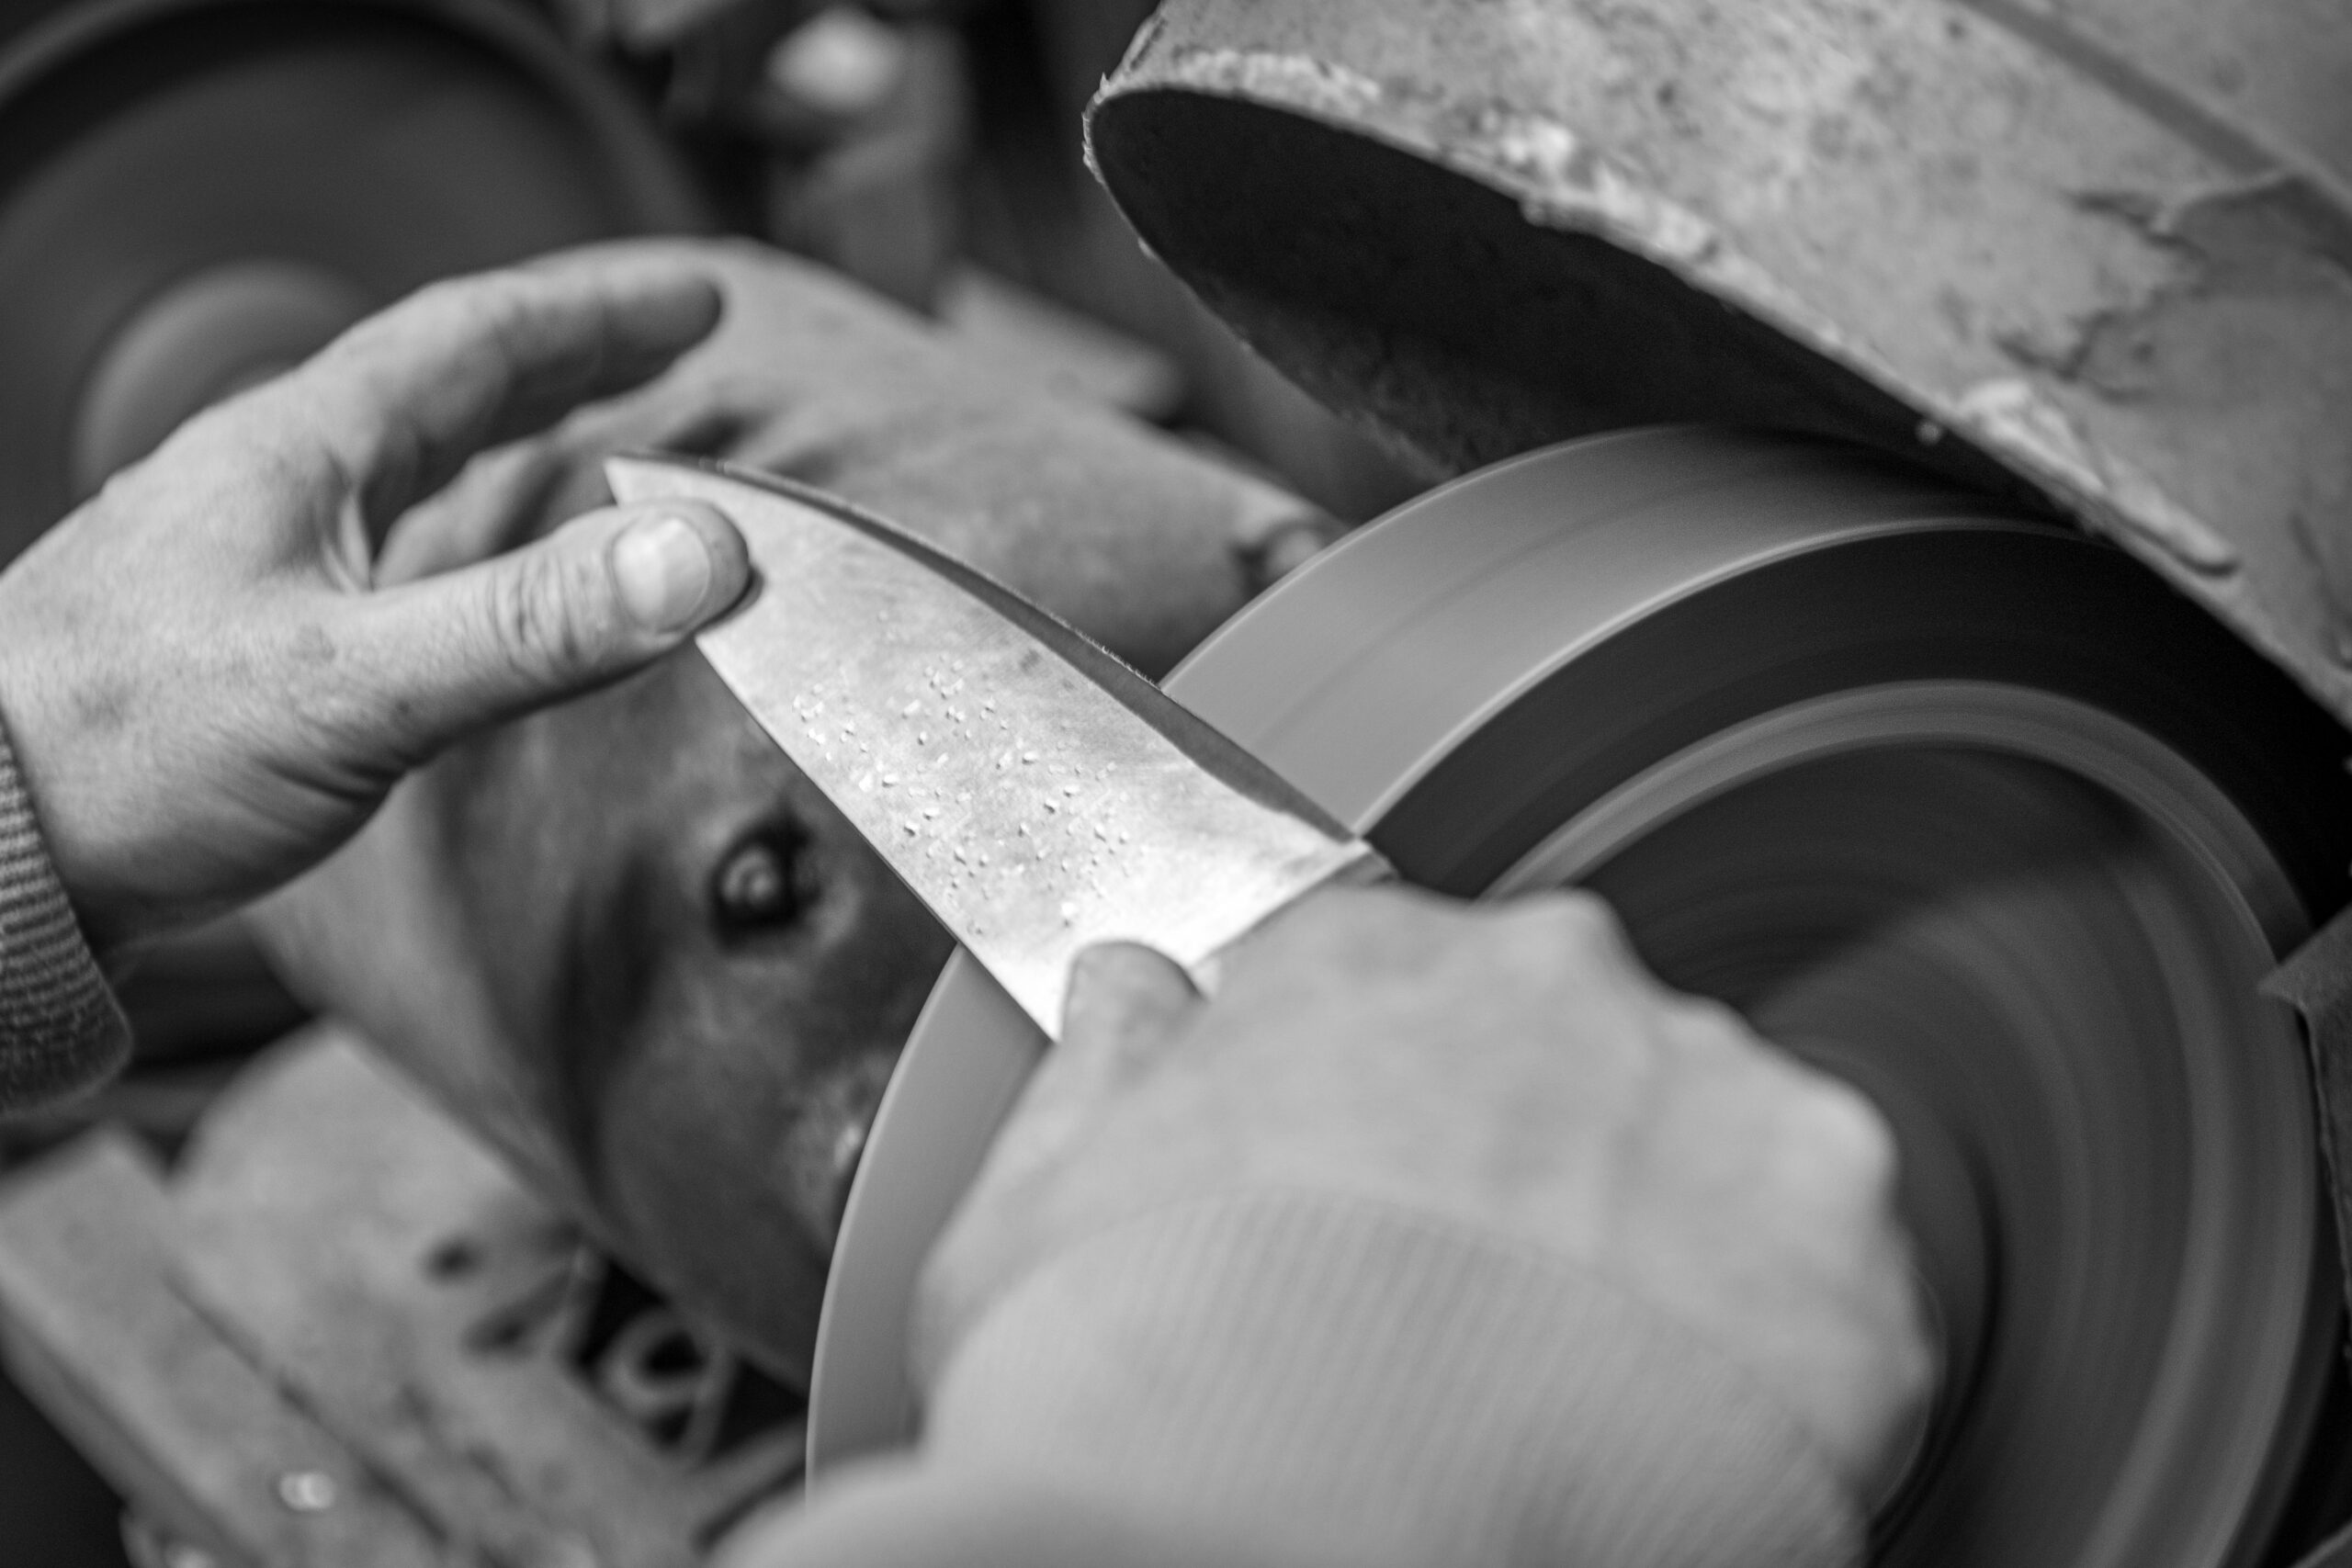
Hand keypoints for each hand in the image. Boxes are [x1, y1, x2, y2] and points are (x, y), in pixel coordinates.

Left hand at [0, 250, 750, 949]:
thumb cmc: (124, 757)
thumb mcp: (355, 684)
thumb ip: (534, 621)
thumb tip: (698, 554)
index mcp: (301, 457)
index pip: (475, 338)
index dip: (597, 312)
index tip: (695, 300)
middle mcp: (274, 486)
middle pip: (444, 381)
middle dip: (569, 354)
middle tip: (668, 341)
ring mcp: (250, 556)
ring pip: (406, 455)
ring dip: (509, 428)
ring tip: (588, 428)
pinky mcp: (240, 636)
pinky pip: (379, 538)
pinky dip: (456, 521)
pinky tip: (463, 566)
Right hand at [921, 885, 1935, 1504]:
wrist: (1281, 1539)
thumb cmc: (1142, 1384)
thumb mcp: (1035, 1209)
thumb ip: (1107, 1069)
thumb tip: (1125, 983)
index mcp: (1367, 954)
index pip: (1413, 990)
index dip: (1399, 1110)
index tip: (1388, 1197)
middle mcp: (1553, 980)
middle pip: (1579, 1061)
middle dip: (1546, 1170)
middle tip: (1478, 1322)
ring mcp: (1709, 1097)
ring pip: (1718, 1156)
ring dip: (1669, 1252)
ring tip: (1580, 1398)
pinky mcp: (1844, 1239)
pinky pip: (1835, 1287)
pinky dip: (1781, 1362)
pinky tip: (1676, 1436)